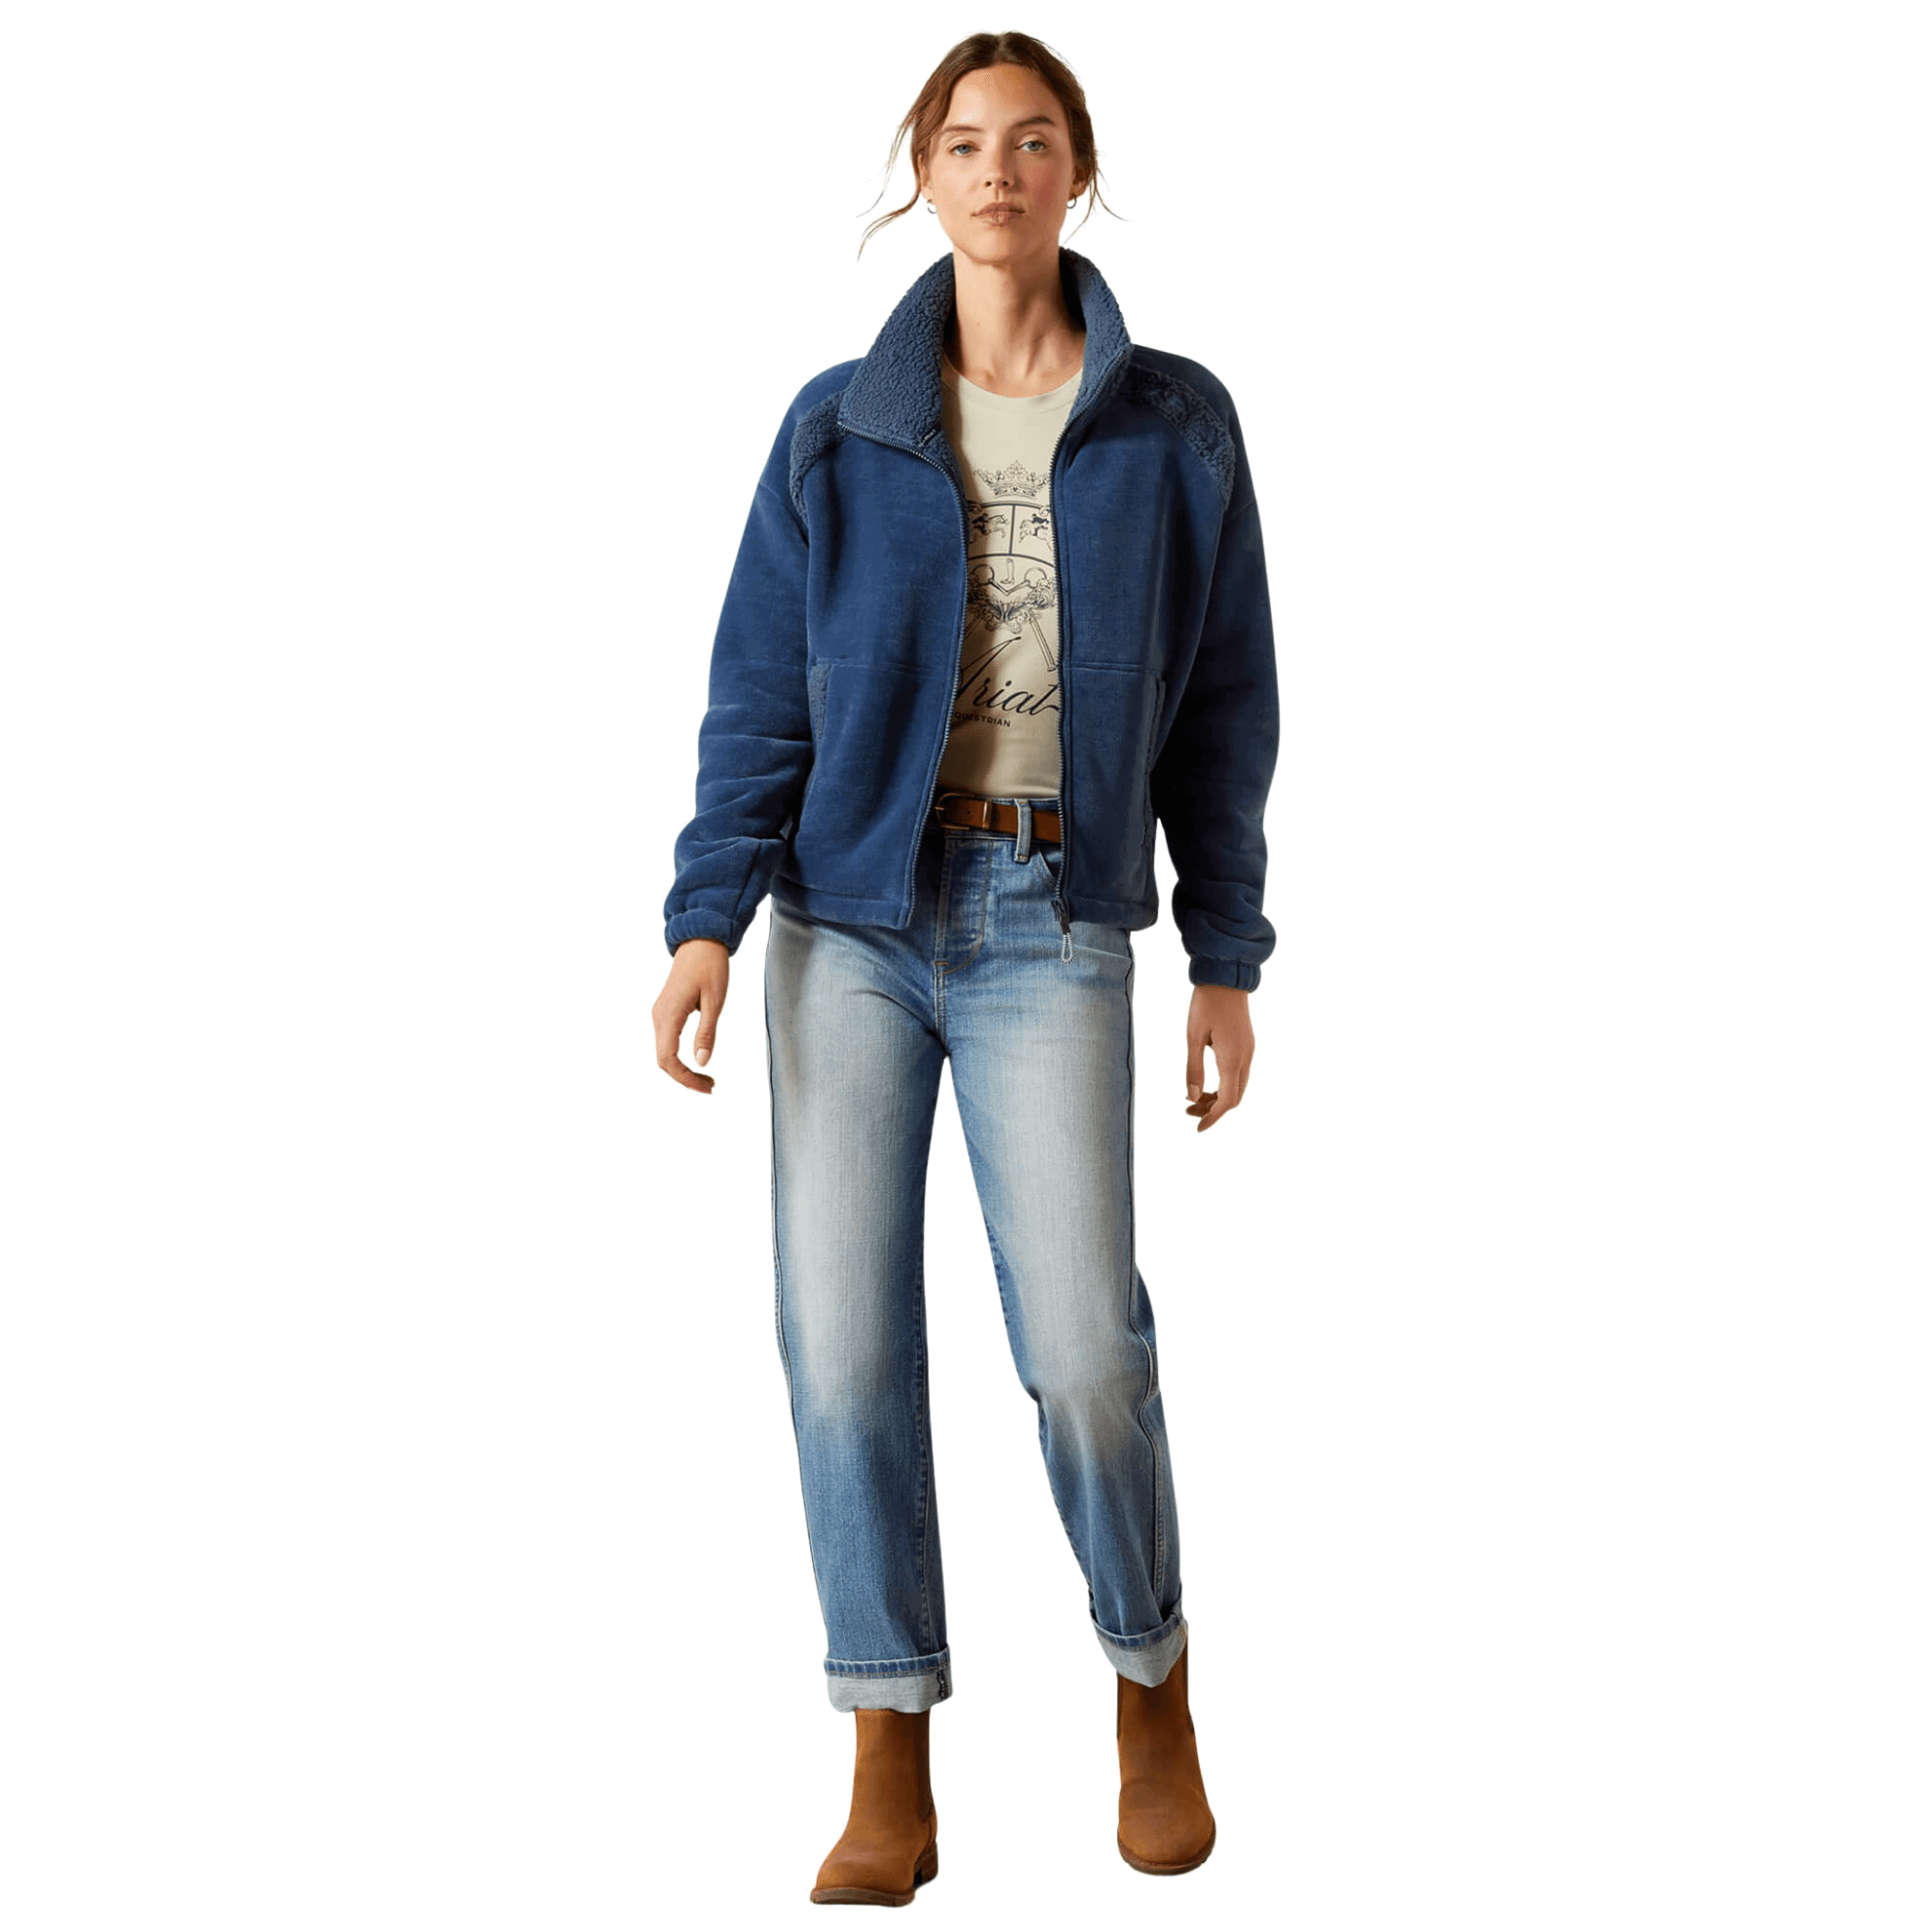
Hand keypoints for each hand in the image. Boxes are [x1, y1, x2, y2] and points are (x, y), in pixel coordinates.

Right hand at [655, 939, 729, 1092]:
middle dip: (685, 1078)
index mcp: (669, 1014)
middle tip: (710, 1087)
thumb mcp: (715, 1000)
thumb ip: (707, 1032)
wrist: (700, 941)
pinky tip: (696, 1062)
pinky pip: (667, 1042)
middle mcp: (659, 1016)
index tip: (706, 1087)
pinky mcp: (665, 1012)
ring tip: (707, 1079)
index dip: (685, 1078)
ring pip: (664, 1053)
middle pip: (663, 1060)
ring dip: (682, 1069)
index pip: (668, 1058)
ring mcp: (659, 1014)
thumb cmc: (710, 966)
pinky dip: (679, 1057)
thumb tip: (702, 1062)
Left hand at [1184, 985, 1252, 1131]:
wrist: (1226, 978)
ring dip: (1219, 1097)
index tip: (1198, 1128)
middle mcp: (1245, 1058)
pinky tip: (1207, 1082)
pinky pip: (1239, 1074)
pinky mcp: (1247, 1044)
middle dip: (1214, 1110)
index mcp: (1232, 1059)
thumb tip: (1192, 1097)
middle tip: (1189, 1111)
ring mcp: (1249, 1051)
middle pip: (1234, 1098)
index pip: (1226, 1101)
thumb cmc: (1206, 1004)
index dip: (1213, 1118)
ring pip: (1238, 1087)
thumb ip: (1193, 1069)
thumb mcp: (1193, 1037)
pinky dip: (1224, 1085)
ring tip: (1195, 1097)